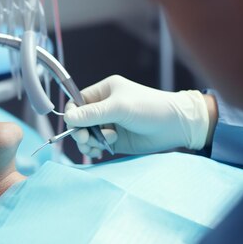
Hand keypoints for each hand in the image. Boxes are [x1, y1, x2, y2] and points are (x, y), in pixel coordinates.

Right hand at [64, 75, 213, 157]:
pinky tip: (99, 152)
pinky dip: (93, 149)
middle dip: (80, 131)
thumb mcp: (119, 108)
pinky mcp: (114, 139)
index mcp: (104, 91)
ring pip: (86, 134)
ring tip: (97, 147)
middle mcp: (104, 107)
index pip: (77, 102)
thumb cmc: (150, 108)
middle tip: (86, 139)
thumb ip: (92, 114)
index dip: (72, 114)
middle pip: (79, 121)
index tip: (75, 126)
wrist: (175, 125)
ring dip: (87, 142)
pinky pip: (96, 145)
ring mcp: (109, 124)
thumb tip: (67, 118)